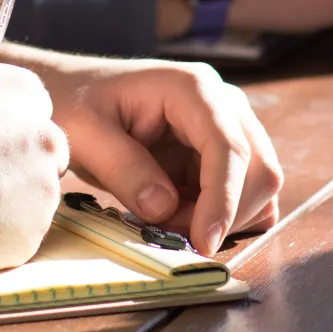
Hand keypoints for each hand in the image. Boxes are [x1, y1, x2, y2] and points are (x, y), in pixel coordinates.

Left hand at [27, 56, 283, 255]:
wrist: (74, 93)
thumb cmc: (75, 103)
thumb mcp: (84, 134)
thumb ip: (123, 169)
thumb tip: (164, 208)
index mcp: (193, 88)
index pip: (228, 147)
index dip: (223, 199)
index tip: (203, 243)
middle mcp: (224, 104)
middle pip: (259, 168)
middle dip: (224, 214)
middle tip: (169, 233)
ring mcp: (229, 127)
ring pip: (259, 185)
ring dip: (223, 218)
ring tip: (167, 220)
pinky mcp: (223, 153)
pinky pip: (246, 193)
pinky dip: (224, 217)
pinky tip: (183, 217)